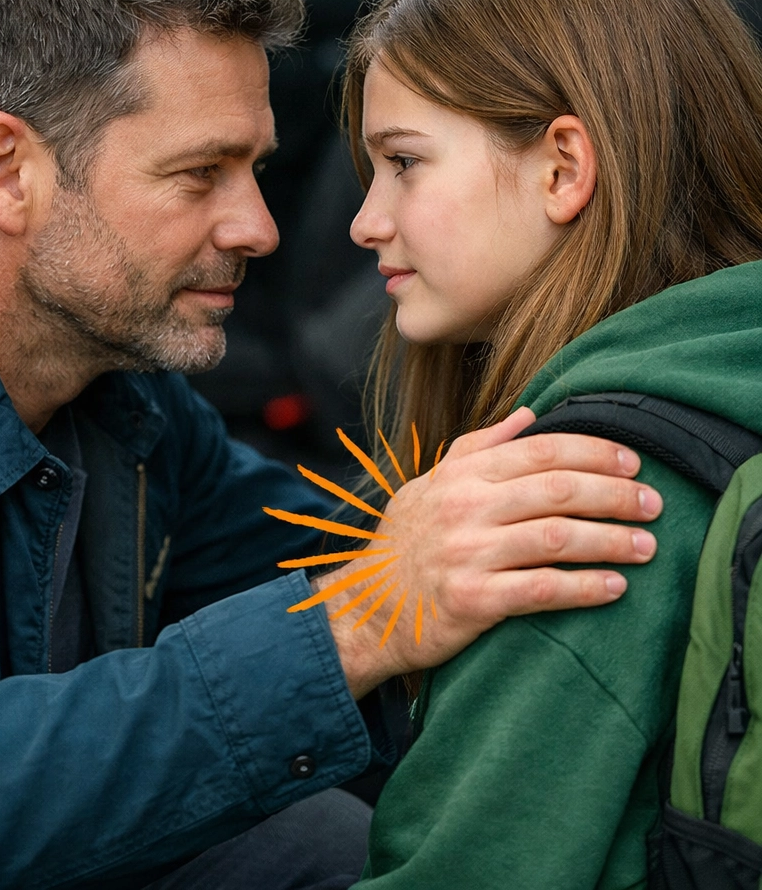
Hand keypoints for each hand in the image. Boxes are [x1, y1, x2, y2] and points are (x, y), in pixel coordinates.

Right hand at [323, 407, 662, 697]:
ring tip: (647, 545)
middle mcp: (464, 508)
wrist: (368, 607)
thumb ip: (478, 447)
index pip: (539, 450)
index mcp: (459, 475)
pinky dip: (585, 587)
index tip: (632, 461)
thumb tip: (527, 414)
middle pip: (557, 490)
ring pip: (556, 537)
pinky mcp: (473, 600)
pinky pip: (542, 589)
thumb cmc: (404, 543)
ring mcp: (467, 553)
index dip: (593, 452)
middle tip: (653, 503)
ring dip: (611, 540)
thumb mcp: (429, 484)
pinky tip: (615, 586)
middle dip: (614, 494)